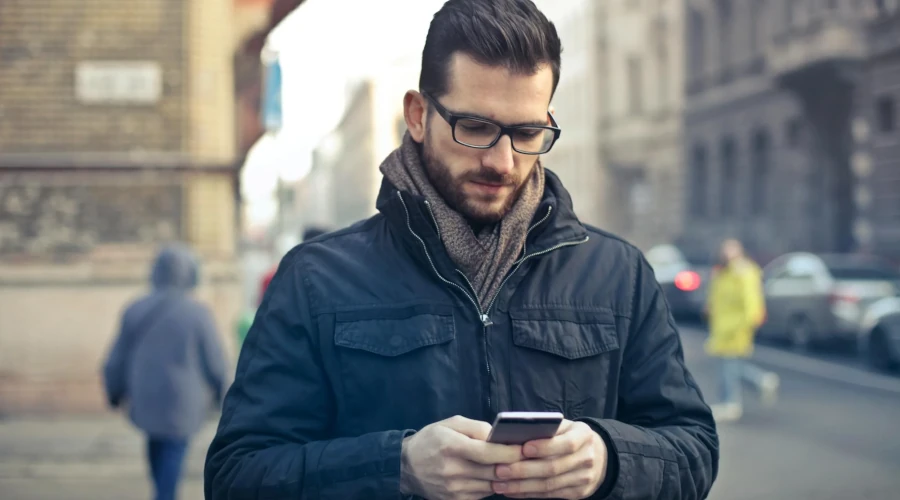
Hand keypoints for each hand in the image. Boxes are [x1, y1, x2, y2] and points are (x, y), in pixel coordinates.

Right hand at [400, 415, 523, 499]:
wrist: (406, 466)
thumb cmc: (431, 440)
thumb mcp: (451, 424)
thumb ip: (476, 428)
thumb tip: (499, 436)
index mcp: (452, 447)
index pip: (488, 453)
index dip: (509, 452)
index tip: (524, 448)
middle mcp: (453, 470)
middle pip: (493, 471)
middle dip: (513, 465)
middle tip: (526, 457)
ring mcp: (454, 489)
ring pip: (492, 485)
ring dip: (503, 476)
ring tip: (511, 466)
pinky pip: (483, 495)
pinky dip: (491, 485)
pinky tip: (492, 476)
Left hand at [491, 419, 607, 498]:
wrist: (597, 455)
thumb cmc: (569, 435)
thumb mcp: (563, 426)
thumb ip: (545, 428)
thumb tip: (515, 434)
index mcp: (584, 435)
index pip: (566, 443)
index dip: (544, 447)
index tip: (523, 448)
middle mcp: (587, 458)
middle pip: (553, 467)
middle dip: (524, 470)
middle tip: (500, 470)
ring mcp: (584, 478)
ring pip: (549, 485)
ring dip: (521, 486)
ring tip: (499, 484)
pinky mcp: (578, 493)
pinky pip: (550, 495)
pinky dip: (528, 494)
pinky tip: (512, 491)